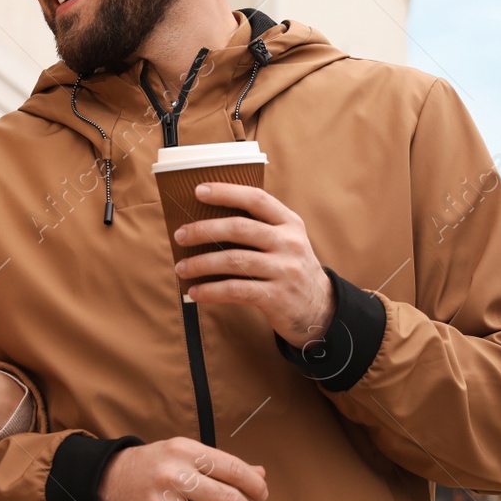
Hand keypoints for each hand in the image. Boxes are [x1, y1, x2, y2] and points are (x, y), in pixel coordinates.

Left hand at [172, 183, 334, 346]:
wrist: (320, 308)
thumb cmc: (291, 269)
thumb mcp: (287, 241)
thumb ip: (259, 228)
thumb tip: (208, 223)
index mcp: (289, 223)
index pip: (256, 199)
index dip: (226, 192)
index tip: (198, 191)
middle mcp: (289, 243)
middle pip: (239, 228)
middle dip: (204, 230)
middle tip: (180, 235)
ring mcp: (284, 270)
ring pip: (233, 260)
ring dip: (201, 263)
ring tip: (182, 267)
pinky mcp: (277, 297)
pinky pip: (235, 290)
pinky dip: (211, 291)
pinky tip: (196, 291)